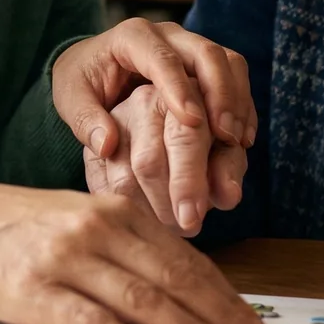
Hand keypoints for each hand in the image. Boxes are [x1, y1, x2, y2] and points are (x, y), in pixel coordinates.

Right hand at [0, 178, 273, 323]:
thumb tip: (189, 293)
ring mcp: (67, 258)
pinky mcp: (36, 290)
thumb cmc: (28, 227)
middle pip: (173, 278)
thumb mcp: (85, 220)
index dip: (225, 295)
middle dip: (221, 316)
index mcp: (118, 212)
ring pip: (141, 300)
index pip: (186, 259)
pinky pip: (90, 321)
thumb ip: (132, 248)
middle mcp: (98, 229)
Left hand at [53, 19, 255, 209]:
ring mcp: (191, 47)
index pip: (162, 58)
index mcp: (132, 36)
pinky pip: (234, 78)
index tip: (193, 123)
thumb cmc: (82, 80)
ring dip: (238, 101)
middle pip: (206, 53)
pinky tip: (240, 141)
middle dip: (221, 93)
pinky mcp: (205, 66)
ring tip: (237, 141)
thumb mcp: (69, 96)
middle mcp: (168, 35)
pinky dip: (241, 107)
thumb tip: (107, 145)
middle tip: (225, 135)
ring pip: (228, 62)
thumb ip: (84, 120)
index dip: (180, 89)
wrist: (93, 68)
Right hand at [85, 83, 246, 236]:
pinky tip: (142, 223)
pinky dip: (122, 212)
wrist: (172, 123)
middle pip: (148, 162)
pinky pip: (101, 188)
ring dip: (146, 212)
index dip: (188, 183)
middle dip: (166, 204)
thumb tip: (229, 196)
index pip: (184, 139)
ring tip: (168, 228)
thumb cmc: (207, 137)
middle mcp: (144, 101)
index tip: (192, 219)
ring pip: (122, 179)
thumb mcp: (227, 147)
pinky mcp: (94, 147)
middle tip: (184, 229)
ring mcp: (115, 125)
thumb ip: (229, 169)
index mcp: (183, 95)